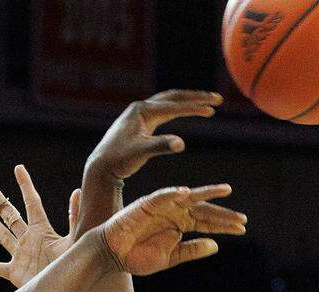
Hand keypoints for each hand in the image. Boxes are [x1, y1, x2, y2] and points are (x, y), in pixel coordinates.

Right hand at [0, 164, 79, 288]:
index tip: (19, 168)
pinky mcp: (15, 273)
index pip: (32, 203)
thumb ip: (74, 218)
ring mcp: (21, 256)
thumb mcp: (74, 239)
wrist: (66, 291)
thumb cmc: (73, 265)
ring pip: (2, 236)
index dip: (25, 185)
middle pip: (11, 216)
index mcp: (43, 231)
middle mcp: (29, 240)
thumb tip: (77, 191)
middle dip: (0, 201)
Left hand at [78, 90, 221, 235]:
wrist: (101, 166)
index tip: (212, 110)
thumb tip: (181, 143)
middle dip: (196, 98)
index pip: (174, 106)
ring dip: (188, 102)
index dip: (194, 108)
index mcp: (142, 111)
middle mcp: (141, 108)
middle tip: (217, 99)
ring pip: (169, 102)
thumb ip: (160, 146)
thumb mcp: (140, 153)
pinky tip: (187, 112)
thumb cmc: (119, 160)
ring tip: (207, 105)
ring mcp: (140, 114)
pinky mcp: (140, 122)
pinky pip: (164, 111)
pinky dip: (179, 110)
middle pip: (174, 97)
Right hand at [98, 184, 245, 275]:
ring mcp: (162, 206)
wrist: (112, 255)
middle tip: (242, 218)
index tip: (242, 228)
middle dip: (223, 214)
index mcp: (180, 225)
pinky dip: (173, 193)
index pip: (206, 223)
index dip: (224, 226)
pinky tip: (187, 193)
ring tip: (225, 190)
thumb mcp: (170, 257)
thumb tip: (215, 245)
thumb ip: (191, 251)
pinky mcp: (146, 203)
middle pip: (203, 210)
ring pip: (188, 197)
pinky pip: (162, 196)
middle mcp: (174, 213)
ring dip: (207, 193)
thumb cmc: (138, 257)